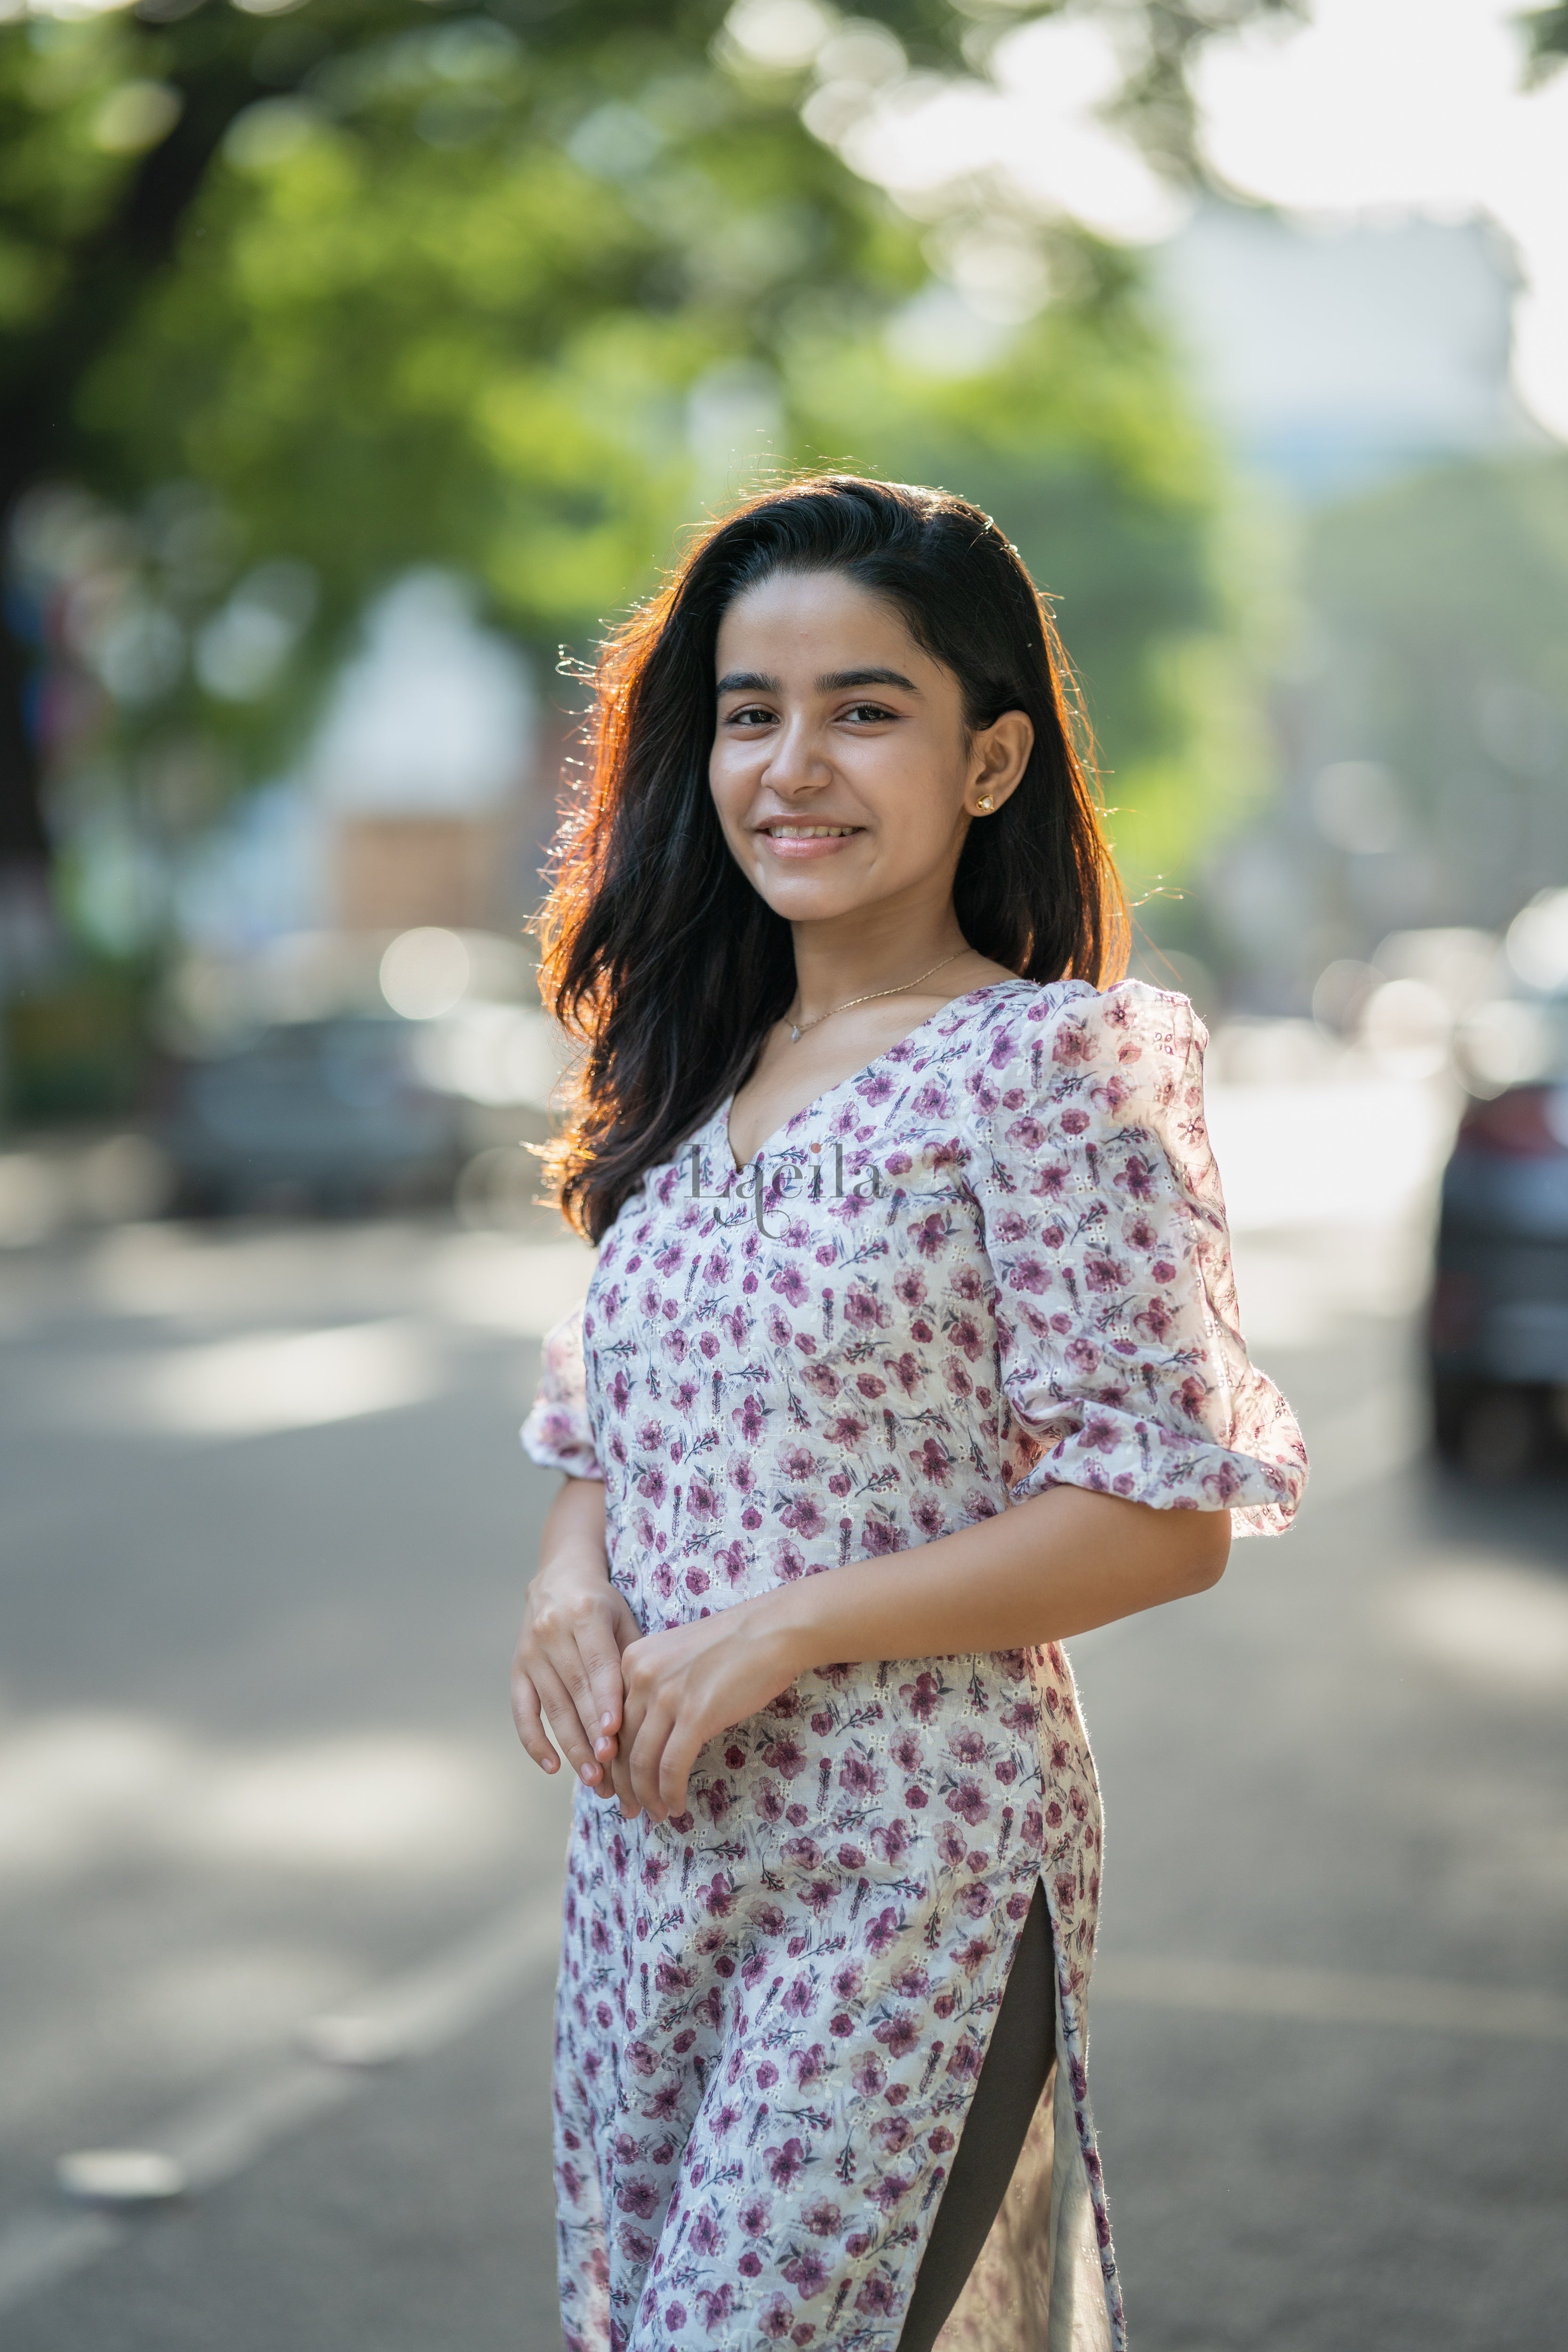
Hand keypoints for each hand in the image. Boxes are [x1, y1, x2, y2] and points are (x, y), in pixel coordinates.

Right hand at [512, 1529, 641, 1794]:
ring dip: (571, 1746)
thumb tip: (649, 1709)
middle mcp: (553, 1632)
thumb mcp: (623, 1618)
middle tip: (609, 1773)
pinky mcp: (516, 1668)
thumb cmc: (602, 1605)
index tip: (614, 1735)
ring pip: (551, 1706)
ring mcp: (530, 1652)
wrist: (559, 1578)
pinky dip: (534, 1741)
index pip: (597, 1665)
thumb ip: (632, 1658)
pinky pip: (522, 1710)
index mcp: (585, 1614)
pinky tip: (552, 1766)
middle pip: (574, 1691)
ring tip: (592, 1779)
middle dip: (590, 1734)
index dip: (605, 1701)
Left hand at [611, 1595, 804, 1823]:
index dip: (610, 1760)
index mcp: (632, 1660)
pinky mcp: (694, 1714)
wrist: (773, 1630)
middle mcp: (640, 1676)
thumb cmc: (733, 1644)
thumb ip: (654, 1686)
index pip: (608, 1722)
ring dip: (647, 1796)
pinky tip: (676, 1806)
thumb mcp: (677, 1656)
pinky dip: (670, 1792)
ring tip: (656, 1814)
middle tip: (632, 1810)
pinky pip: (672, 1766)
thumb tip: (647, 1732)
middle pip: (620, 1744)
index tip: (616, 1784)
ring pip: (642, 1761)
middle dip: (624, 1785)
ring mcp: (666, 1695)